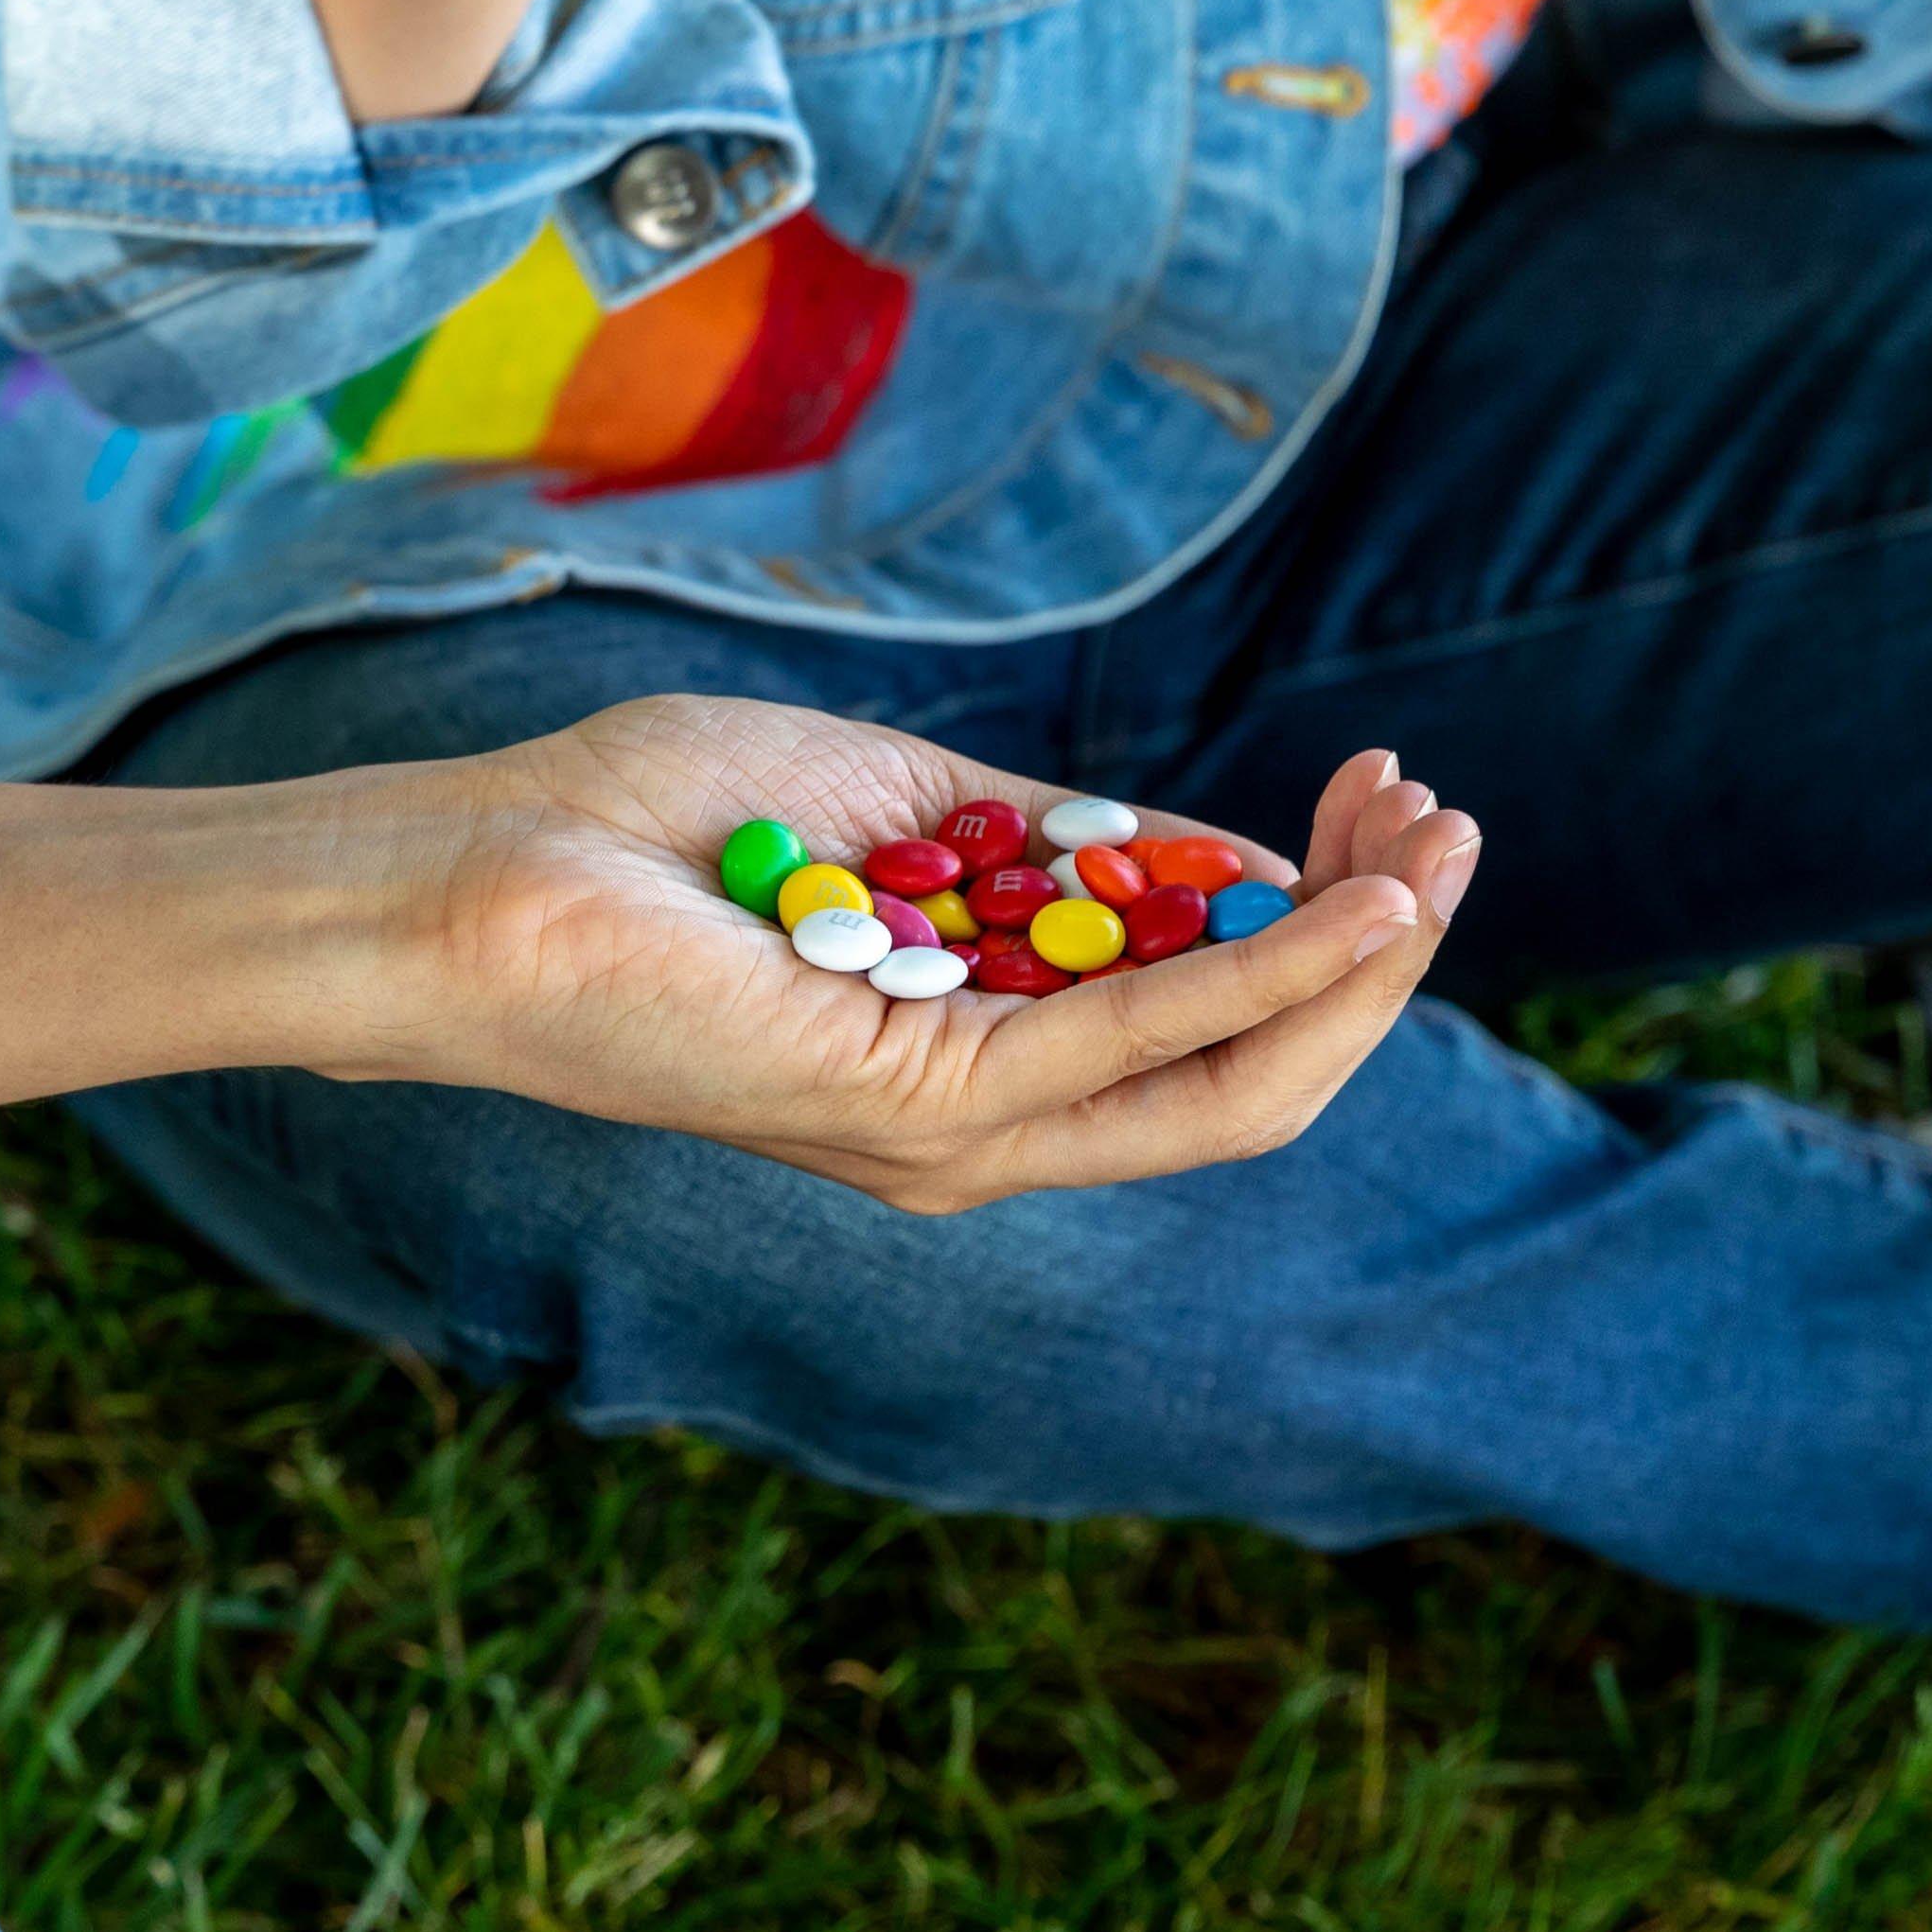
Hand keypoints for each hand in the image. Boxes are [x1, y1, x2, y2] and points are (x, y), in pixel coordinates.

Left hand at [355, 692, 1477, 1213]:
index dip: (1322, 917)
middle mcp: (987, 1130)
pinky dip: (1257, 976)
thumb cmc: (659, 832)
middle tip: (1443, 825)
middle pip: (1256, 1074)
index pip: (1210, 1022)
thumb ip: (1061, 842)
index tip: (1384, 793)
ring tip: (1434, 853)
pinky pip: (1134, 1045)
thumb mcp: (907, 806)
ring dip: (1354, 965)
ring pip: (1232, 1083)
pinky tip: (1344, 905)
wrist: (488, 874)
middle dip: (1377, 953)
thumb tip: (1227, 853)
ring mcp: (961, 1138)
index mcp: (981, 1065)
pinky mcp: (924, 1111)